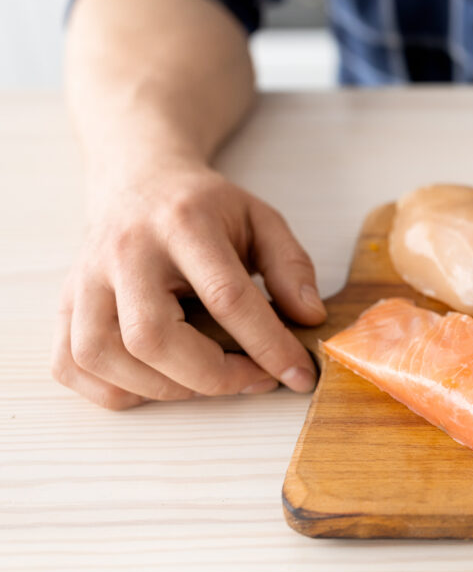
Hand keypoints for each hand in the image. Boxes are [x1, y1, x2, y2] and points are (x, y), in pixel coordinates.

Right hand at [52, 157, 325, 408]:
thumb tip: (309, 318)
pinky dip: (115, 390)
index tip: (298, 373)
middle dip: (211, 376)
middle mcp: (124, 252)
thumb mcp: (261, 220)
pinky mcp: (64, 303)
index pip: (225, 296)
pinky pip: (71, 365)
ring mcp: (84, 278)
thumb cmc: (204, 209)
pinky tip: (159, 381)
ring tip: (209, 379)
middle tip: (253, 378)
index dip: (267, 344)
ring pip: (103, 356)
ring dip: (164, 388)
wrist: (140, 181)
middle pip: (152, 337)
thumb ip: (290, 266)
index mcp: (182, 224)